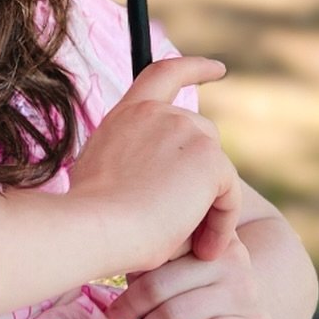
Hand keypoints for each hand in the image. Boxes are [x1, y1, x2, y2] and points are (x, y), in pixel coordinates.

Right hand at [67, 57, 242, 275]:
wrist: (94, 226)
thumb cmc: (90, 218)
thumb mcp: (101, 173)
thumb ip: (128, 159)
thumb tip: (149, 176)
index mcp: (127, 114)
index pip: (163, 74)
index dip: (194, 68)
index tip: (217, 69)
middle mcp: (157, 113)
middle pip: (201, 137)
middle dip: (201, 176)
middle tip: (188, 224)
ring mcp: (185, 130)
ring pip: (216, 169)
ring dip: (210, 206)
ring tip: (193, 244)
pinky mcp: (208, 159)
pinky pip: (228, 195)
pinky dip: (222, 224)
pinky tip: (205, 250)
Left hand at [104, 231, 267, 318]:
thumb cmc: (190, 291)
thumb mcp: (168, 267)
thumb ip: (148, 260)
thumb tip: (113, 273)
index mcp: (208, 232)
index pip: (158, 247)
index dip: (134, 270)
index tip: (123, 286)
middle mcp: (234, 257)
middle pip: (160, 283)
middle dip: (133, 308)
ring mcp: (247, 291)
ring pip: (177, 313)